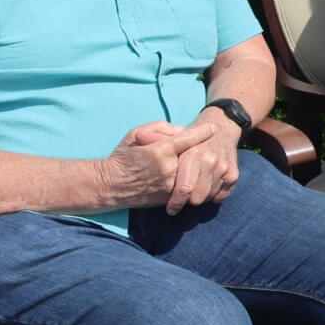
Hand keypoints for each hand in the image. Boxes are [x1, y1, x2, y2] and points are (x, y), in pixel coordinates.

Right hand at [97, 121, 218, 209]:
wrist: (111, 186)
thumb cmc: (123, 157)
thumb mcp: (136, 133)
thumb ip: (161, 128)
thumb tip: (183, 130)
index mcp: (160, 150)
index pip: (188, 138)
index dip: (203, 132)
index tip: (214, 127)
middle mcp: (168, 167)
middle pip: (194, 156)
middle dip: (200, 150)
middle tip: (205, 145)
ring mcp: (170, 184)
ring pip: (193, 173)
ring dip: (199, 167)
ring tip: (200, 162)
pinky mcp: (169, 197)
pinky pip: (187, 187)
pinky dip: (192, 180)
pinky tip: (193, 176)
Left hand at [144, 108, 242, 214]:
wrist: (223, 125)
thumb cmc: (192, 133)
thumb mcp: (172, 133)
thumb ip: (154, 137)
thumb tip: (139, 137)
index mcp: (193, 153)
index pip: (184, 187)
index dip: (175, 202)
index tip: (170, 208)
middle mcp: (210, 161)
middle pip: (197, 198)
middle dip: (187, 202)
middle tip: (179, 202)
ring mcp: (223, 168)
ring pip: (209, 198)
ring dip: (199, 199)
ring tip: (191, 194)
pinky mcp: (233, 174)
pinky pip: (221, 196)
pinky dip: (213, 196)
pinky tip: (205, 189)